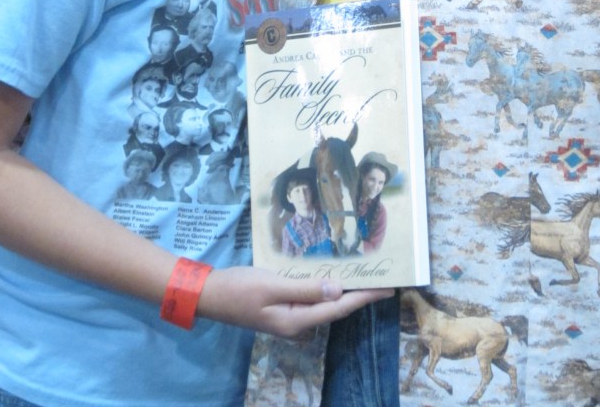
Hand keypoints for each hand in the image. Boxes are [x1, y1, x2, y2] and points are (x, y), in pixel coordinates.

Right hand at [197, 265, 393, 337]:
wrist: (211, 295)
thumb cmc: (240, 288)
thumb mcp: (273, 286)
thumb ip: (306, 288)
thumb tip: (339, 290)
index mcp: (297, 320)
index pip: (340, 308)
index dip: (366, 298)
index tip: (389, 289)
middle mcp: (298, 323)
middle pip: (336, 308)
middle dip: (360, 294)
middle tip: (383, 278)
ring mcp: (290, 318)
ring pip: (325, 304)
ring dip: (345, 291)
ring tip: (365, 276)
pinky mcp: (284, 309)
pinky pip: (313, 299)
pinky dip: (327, 288)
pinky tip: (333, 277)